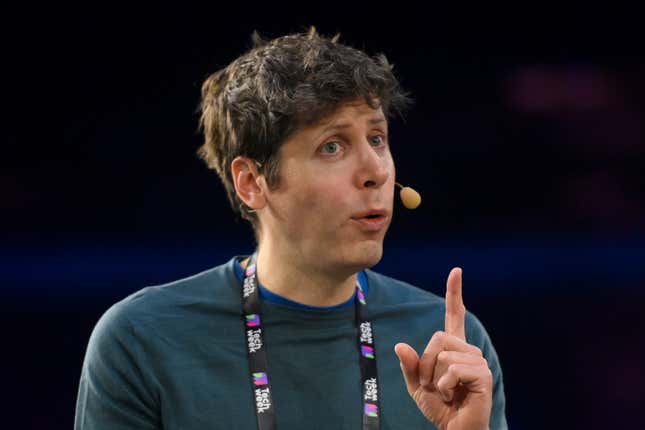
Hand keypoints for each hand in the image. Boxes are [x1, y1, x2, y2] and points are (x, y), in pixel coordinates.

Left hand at [394, 268, 492, 429]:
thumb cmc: (440, 408)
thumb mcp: (415, 386)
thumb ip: (409, 366)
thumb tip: (401, 346)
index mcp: (454, 348)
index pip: (455, 315)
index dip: (454, 293)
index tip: (456, 271)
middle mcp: (468, 350)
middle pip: (437, 337)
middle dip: (426, 363)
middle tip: (433, 385)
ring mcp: (478, 361)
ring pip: (444, 354)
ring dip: (435, 378)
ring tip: (446, 393)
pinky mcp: (483, 375)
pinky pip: (453, 369)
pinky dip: (445, 386)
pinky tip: (453, 396)